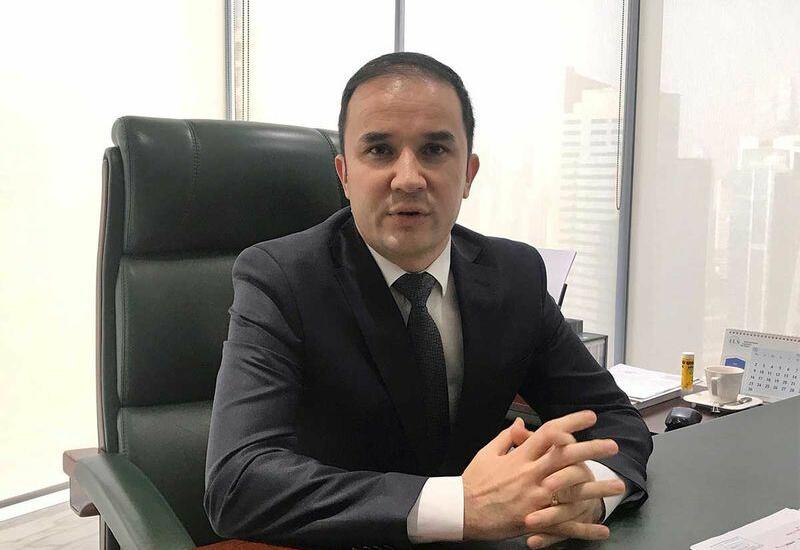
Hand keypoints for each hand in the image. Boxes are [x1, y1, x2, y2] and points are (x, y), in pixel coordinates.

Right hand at [462, 411, 618, 540]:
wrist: (462, 510)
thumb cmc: (474, 481)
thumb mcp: (487, 453)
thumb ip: (507, 437)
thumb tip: (520, 422)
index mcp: (520, 457)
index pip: (549, 433)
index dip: (571, 422)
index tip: (589, 417)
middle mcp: (531, 475)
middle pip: (567, 458)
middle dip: (592, 449)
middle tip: (612, 445)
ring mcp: (535, 499)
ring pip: (572, 491)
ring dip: (597, 488)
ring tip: (619, 485)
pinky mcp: (534, 520)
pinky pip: (564, 524)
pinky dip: (584, 528)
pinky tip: (602, 529)